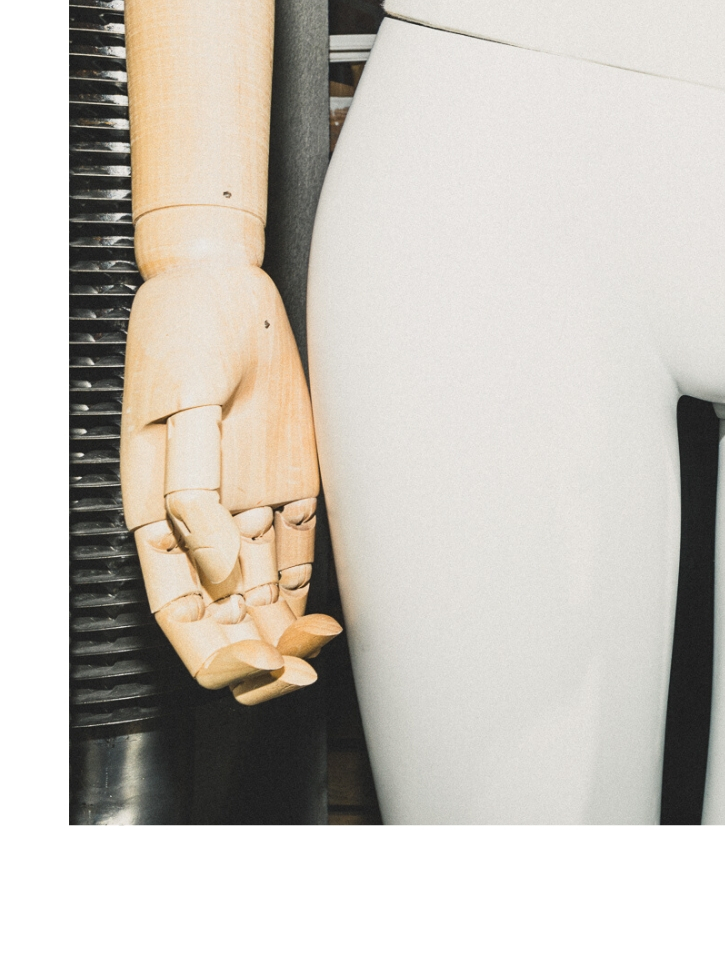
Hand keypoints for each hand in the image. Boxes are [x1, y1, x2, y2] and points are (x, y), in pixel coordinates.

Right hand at [121, 262, 337, 703]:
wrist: (224, 286)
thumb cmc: (183, 338)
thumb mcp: (177, 409)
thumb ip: (194, 493)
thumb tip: (217, 569)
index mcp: (155, 514)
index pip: (179, 610)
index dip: (209, 651)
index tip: (253, 665)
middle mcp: (201, 522)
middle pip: (222, 617)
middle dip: (253, 659)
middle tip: (295, 678)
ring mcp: (245, 506)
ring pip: (260, 598)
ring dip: (284, 637)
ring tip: (318, 658)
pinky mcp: (287, 484)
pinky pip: (294, 555)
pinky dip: (306, 596)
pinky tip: (329, 623)